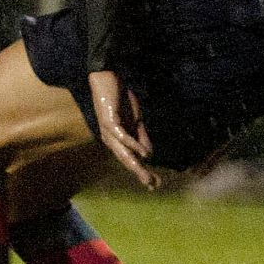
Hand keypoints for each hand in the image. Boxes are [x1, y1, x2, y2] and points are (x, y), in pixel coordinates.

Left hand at [87, 69, 158, 190]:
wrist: (109, 78)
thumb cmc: (120, 99)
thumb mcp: (136, 121)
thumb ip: (141, 137)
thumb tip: (149, 156)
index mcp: (117, 139)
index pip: (130, 159)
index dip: (142, 171)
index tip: (155, 184)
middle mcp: (110, 138)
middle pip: (126, 159)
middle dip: (139, 173)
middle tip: (152, 185)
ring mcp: (108, 130)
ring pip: (122, 152)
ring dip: (134, 164)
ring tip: (146, 176)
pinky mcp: (109, 121)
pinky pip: (122, 136)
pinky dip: (133, 145)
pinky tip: (143, 153)